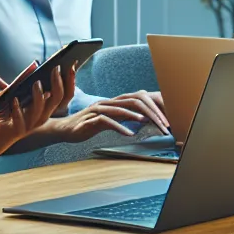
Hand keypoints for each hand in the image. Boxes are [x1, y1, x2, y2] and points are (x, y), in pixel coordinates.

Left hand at [0, 64, 74, 157]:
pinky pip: (20, 120)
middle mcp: (41, 117)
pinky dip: (17, 109)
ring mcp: (31, 125)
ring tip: (36, 83)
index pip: (63, 95)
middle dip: (57, 83)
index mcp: (44, 109)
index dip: (69, 81)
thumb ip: (23, 83)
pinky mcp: (18, 130)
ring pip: (40, 110)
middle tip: (55, 69)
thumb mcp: (15, 96)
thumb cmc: (6, 115)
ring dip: (38, 96)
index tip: (70, 65)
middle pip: (57, 100)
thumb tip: (33, 66)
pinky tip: (14, 99)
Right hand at [42, 90, 169, 141]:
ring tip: (150, 124)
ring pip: (122, 108)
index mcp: (116, 101)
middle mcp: (109, 102)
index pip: (140, 98)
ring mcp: (99, 110)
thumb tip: (144, 117)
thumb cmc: (90, 125)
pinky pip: (107, 121)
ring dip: (137, 116)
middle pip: (135, 100)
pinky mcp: (91, 120)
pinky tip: (130, 134)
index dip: (155, 106)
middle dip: (151, 111)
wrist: (65, 129)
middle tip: (164, 124)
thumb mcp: (111, 119)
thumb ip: (125, 116)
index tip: (167, 118)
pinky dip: (120, 127)